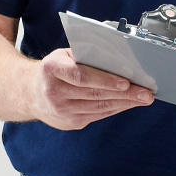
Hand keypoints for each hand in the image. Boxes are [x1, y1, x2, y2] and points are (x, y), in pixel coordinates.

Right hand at [27, 48, 153, 129]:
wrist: (29, 93)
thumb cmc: (55, 68)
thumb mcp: (65, 53)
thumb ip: (87, 52)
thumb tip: (119, 54)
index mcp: (52, 69)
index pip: (82, 76)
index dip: (105, 80)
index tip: (126, 82)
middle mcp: (54, 92)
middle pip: (94, 94)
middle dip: (125, 94)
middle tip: (146, 92)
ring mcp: (60, 111)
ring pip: (98, 107)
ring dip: (125, 103)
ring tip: (144, 98)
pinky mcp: (68, 123)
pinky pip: (97, 115)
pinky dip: (116, 108)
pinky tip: (129, 103)